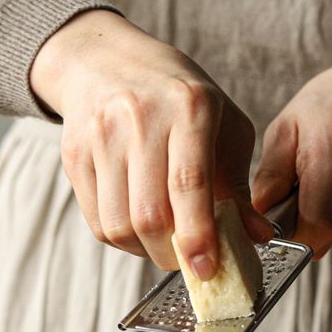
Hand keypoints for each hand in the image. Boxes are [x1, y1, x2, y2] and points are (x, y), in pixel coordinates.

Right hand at [31, 11, 272, 277]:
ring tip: (163, 243)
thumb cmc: (179, 98)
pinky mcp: (74, 155)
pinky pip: (96, 221)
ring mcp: (101, 137)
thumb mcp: (223, 127)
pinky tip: (138, 230)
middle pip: (149, 215)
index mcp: (189, 107)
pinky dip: (122, 241)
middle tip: (190, 261)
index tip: (206, 270)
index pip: (188, 185)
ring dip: (145, 251)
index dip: (198, 236)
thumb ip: (238, 185)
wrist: (107, 61)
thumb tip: (258, 238)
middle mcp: (140, 119)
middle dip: (172, 254)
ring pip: (119, 225)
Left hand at [252, 29, 331, 257]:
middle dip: (301, 224)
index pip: (316, 223)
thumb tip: (258, 212)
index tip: (278, 219)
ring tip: (323, 179)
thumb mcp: (289, 124)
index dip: (292, 234)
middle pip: (324, 233)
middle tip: (297, 192)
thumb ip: (271, 172)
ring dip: (319, 218)